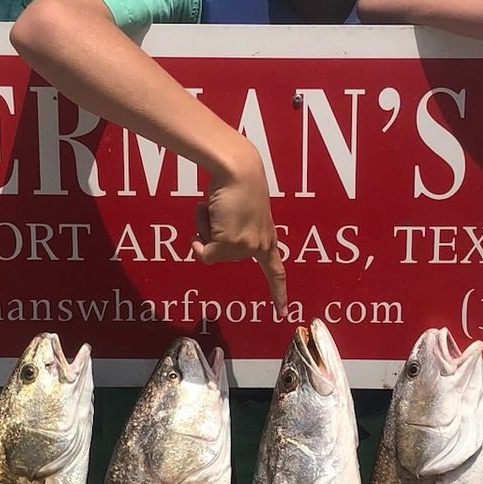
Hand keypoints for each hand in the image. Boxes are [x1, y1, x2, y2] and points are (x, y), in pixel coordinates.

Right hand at [192, 149, 287, 310]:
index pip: (276, 272)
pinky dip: (200, 237)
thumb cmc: (238, 187)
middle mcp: (260, 246)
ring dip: (207, 229)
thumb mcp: (237, 219)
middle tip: (224, 210)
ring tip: (219, 208)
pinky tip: (210, 212)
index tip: (283, 313)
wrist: (238, 170)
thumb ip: (225, 241)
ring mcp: (246, 246)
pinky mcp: (230, 242)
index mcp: (268, 239)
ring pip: (213, 254)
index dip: (279, 293)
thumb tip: (203, 252)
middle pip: (225, 256)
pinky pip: (204, 252)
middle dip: (214, 235)